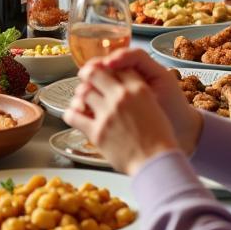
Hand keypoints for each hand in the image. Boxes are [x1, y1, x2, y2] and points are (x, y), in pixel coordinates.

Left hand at [65, 49, 202, 172]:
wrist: (158, 162)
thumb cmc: (159, 139)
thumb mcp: (154, 107)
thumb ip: (137, 95)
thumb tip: (122, 88)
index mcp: (139, 89)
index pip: (116, 66)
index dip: (106, 67)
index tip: (101, 70)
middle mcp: (122, 97)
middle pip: (94, 73)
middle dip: (87, 74)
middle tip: (84, 78)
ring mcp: (108, 114)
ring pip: (83, 92)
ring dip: (80, 95)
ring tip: (81, 100)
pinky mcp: (97, 131)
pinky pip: (73, 116)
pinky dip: (71, 114)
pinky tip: (75, 115)